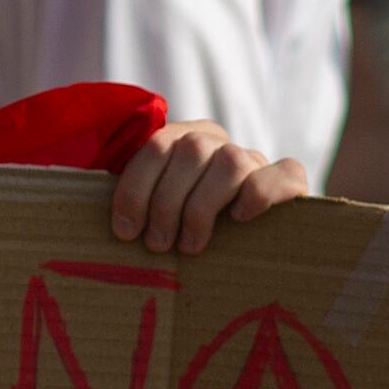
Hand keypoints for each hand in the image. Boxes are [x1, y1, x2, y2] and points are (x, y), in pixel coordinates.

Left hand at [108, 121, 312, 251]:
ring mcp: (255, 159)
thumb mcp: (154, 214)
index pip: (156, 145)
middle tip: (157, 244)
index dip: (136, 187)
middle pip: (191, 150)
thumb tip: (98, 215)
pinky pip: (282, 173)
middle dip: (166, 203)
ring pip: (230, 162)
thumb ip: (134, 204)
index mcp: (183, 140)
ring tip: (189, 246)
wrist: (243, 248)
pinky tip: (238, 220)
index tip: (125, 230)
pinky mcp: (290, 182)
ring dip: (202, 207)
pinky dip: (259, 195)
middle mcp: (218, 142)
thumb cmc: (181, 234)